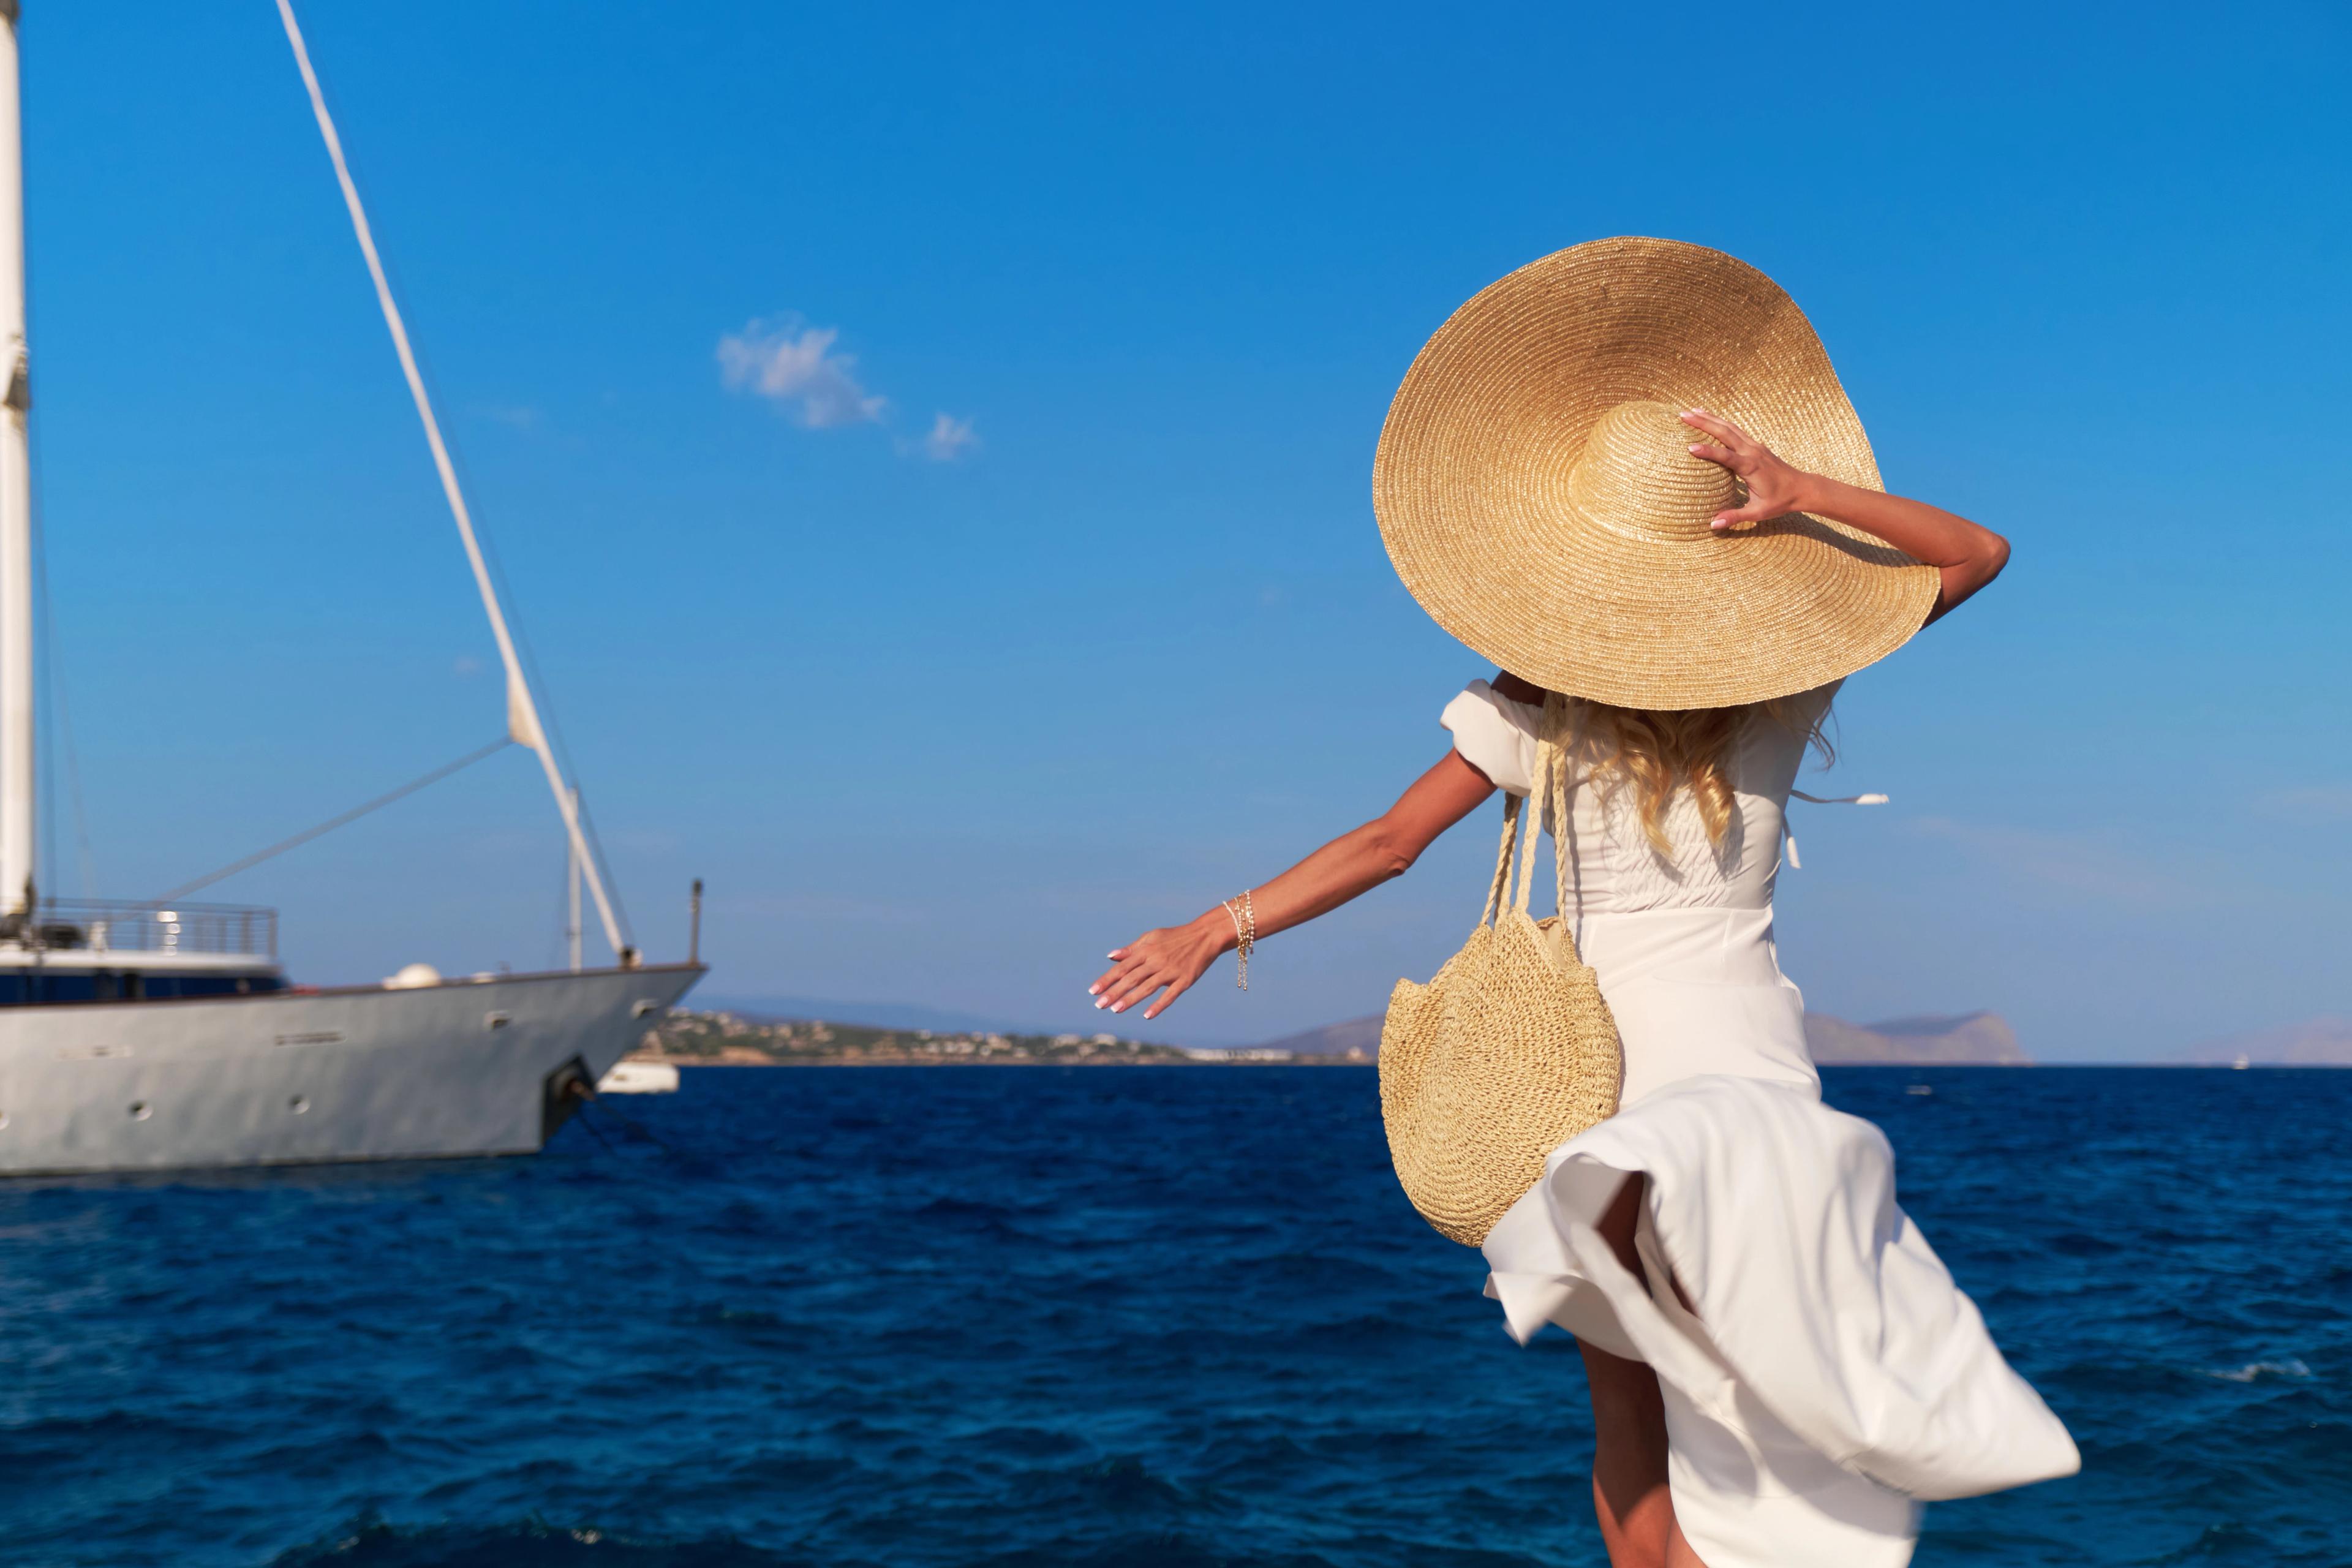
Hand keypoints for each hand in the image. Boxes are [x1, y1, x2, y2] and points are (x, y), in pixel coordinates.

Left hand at [1090, 913, 1228, 1020]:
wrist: (1205, 935)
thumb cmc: (1175, 937)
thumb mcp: (1152, 937)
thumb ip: (1131, 949)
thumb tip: (1110, 956)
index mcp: (1146, 950)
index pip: (1122, 967)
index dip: (1106, 979)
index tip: (1092, 991)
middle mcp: (1156, 960)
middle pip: (1131, 978)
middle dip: (1114, 992)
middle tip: (1099, 1005)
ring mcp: (1171, 971)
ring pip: (1147, 987)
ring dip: (1130, 999)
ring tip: (1115, 1010)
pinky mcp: (1185, 980)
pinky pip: (1170, 994)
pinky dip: (1159, 1005)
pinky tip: (1147, 1015)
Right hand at [1680, 408, 1819, 530]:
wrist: (1801, 488)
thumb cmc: (1780, 501)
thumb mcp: (1758, 512)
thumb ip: (1735, 516)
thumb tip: (1712, 524)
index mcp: (1751, 467)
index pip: (1726, 456)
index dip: (1708, 451)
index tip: (1690, 447)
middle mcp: (1752, 452)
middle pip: (1726, 432)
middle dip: (1704, 422)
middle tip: (1684, 415)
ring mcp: (1755, 446)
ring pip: (1730, 427)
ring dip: (1711, 418)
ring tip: (1692, 411)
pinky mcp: (1756, 445)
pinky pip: (1736, 430)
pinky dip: (1722, 423)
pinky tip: (1711, 419)